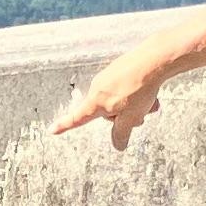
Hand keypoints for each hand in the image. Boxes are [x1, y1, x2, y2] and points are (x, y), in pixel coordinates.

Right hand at [49, 52, 164, 147]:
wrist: (153, 60)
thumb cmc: (139, 89)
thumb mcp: (131, 118)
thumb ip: (121, 133)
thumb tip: (117, 145)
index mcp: (96, 102)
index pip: (77, 118)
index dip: (64, 126)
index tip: (52, 130)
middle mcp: (98, 88)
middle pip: (107, 112)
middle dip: (123, 116)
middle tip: (141, 114)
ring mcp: (108, 77)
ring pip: (119, 100)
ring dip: (134, 105)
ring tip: (150, 102)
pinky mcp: (119, 69)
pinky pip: (125, 87)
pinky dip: (137, 93)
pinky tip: (150, 90)